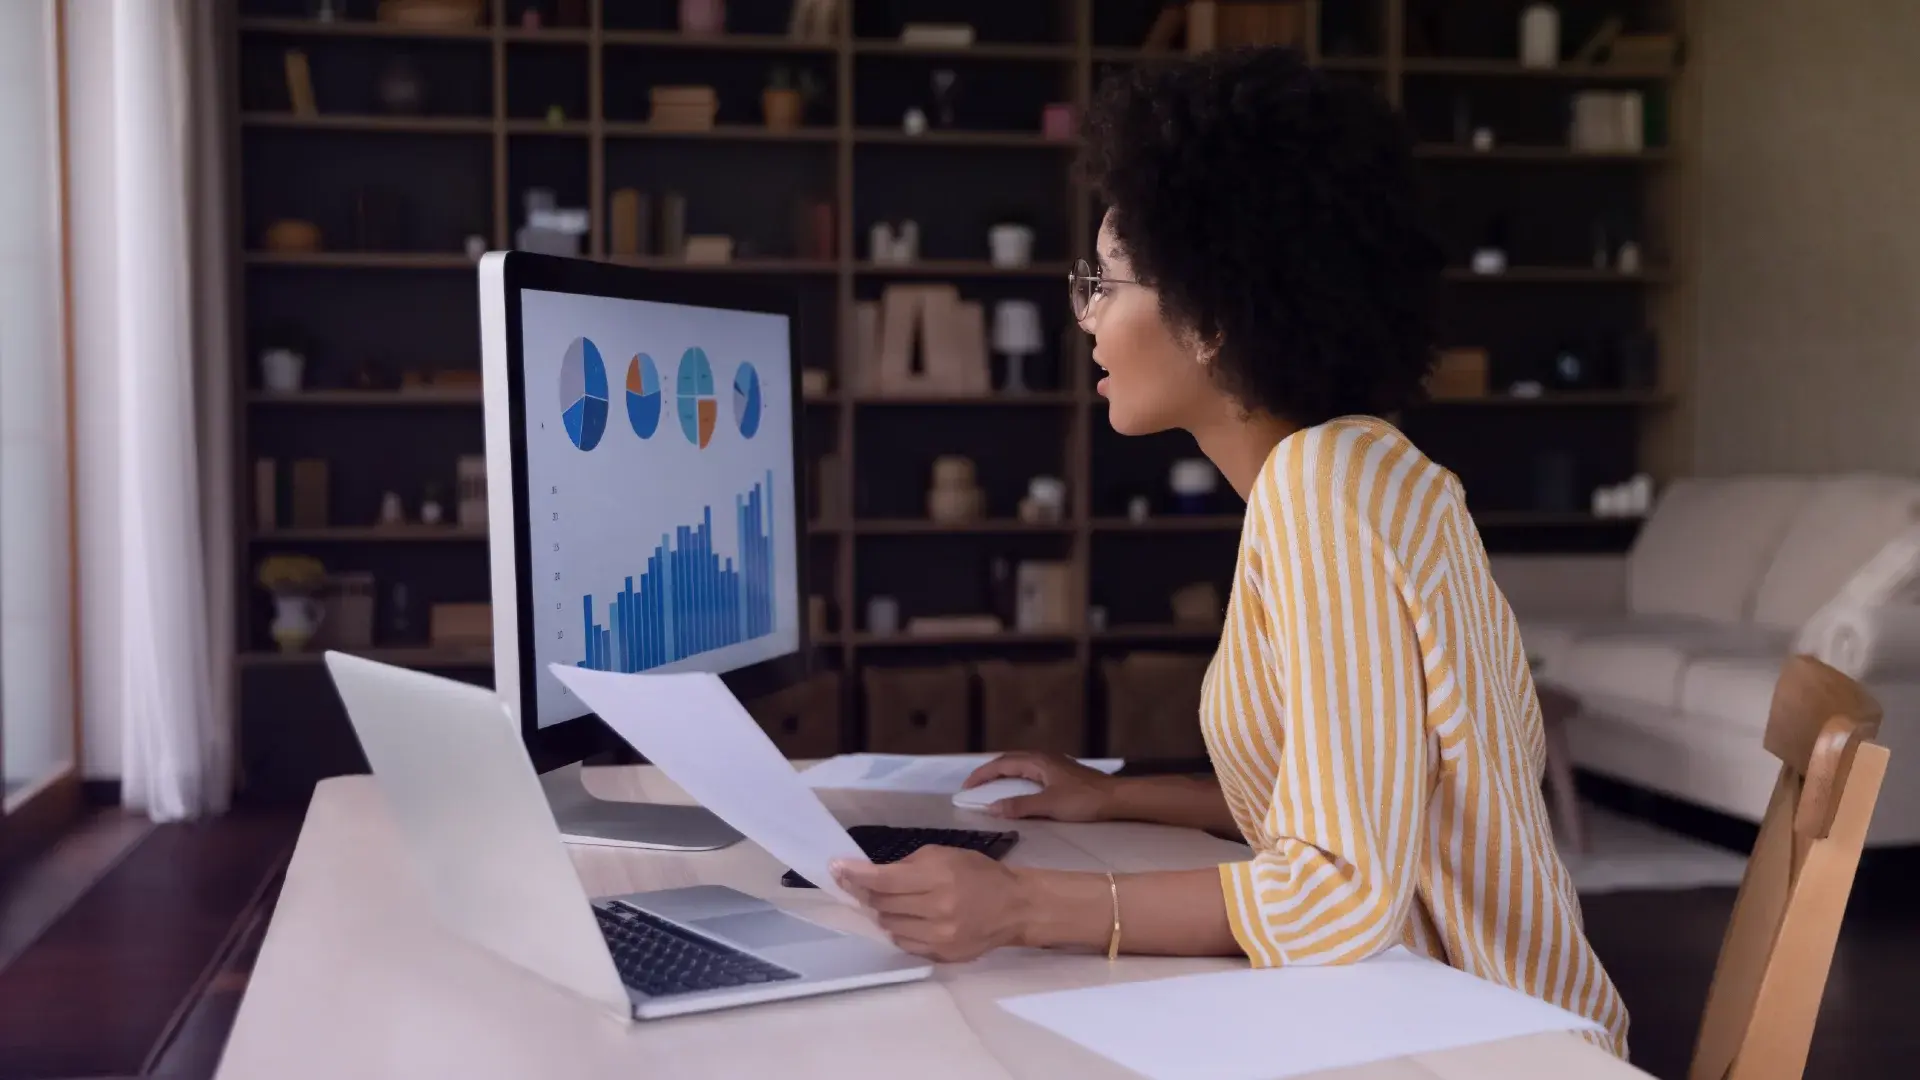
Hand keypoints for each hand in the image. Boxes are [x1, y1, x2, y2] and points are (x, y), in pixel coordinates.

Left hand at [831, 846, 1027, 962]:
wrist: (1014, 907)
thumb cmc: (978, 874)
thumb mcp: (945, 855)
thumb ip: (908, 866)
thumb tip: (871, 876)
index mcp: (938, 878)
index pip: (884, 880)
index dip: (856, 875)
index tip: (836, 869)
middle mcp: (937, 909)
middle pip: (882, 905)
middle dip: (868, 893)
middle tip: (861, 884)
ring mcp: (939, 936)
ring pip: (889, 926)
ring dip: (884, 912)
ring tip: (895, 902)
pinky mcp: (942, 954)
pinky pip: (904, 943)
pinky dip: (900, 929)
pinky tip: (909, 919)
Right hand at [961, 751, 1117, 821]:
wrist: (1115, 798)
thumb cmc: (1083, 800)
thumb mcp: (1049, 805)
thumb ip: (1019, 806)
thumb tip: (991, 807)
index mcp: (1037, 761)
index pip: (1001, 764)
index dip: (981, 775)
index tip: (966, 787)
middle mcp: (1042, 757)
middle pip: (1008, 760)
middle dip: (988, 772)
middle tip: (972, 787)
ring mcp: (1052, 763)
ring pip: (1019, 764)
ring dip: (1002, 773)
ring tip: (989, 786)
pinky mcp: (1059, 771)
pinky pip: (1029, 770)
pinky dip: (1015, 777)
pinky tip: (1016, 788)